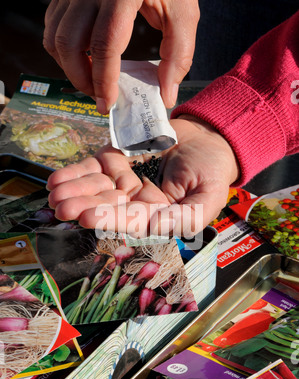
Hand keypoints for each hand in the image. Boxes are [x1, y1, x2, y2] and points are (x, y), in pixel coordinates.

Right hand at [43, 0, 199, 112]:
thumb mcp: (183, 13)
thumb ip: (179, 54)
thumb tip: (166, 95)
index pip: (104, 44)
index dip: (104, 80)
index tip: (108, 104)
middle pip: (68, 43)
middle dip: (81, 78)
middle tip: (99, 97)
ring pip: (55, 37)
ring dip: (69, 67)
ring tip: (92, 81)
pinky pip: (53, 25)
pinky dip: (63, 49)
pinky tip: (83, 59)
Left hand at [47, 117, 239, 238]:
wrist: (207, 138)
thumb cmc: (213, 170)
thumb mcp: (208, 196)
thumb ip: (187, 216)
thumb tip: (156, 229)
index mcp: (158, 217)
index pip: (130, 221)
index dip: (108, 218)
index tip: (86, 217)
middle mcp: (137, 203)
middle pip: (106, 206)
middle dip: (83, 205)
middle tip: (60, 207)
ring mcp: (125, 182)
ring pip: (96, 188)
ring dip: (74, 190)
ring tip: (52, 192)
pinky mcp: (116, 162)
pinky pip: (93, 169)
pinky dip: (75, 172)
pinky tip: (56, 179)